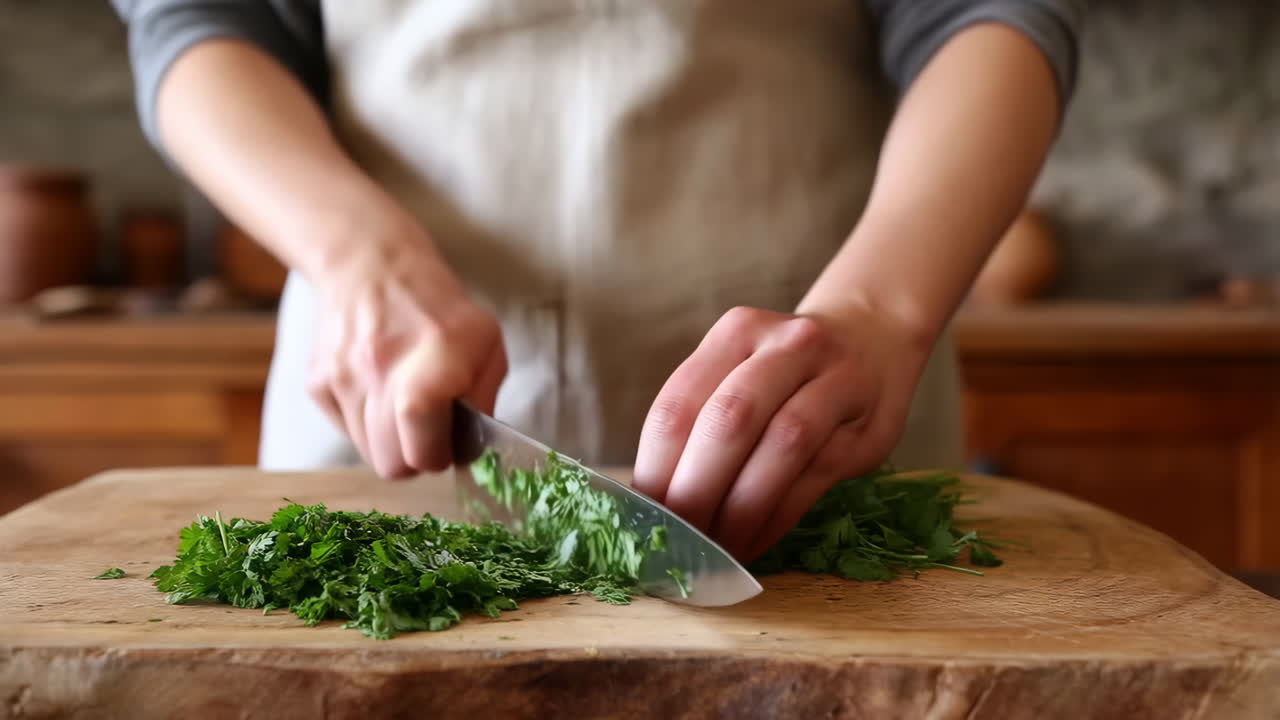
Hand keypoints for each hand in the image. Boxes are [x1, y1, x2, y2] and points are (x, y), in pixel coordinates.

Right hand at [306, 215, 505, 478]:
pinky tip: (379, 388)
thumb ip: (483, 399)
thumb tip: (469, 448)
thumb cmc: (439, 308)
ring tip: (403, 402)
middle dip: (413, 455)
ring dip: (390, 439)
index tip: (446, 442)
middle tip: (427, 430)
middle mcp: (381, 374)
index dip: (437, 456)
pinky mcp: (317, 382)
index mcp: (432, 365)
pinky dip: (365, 421)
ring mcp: (342, 379)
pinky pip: (346, 430)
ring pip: (367, 452)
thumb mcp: (486, 342)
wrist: (370, 264)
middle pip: (391, 465)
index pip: (421, 450)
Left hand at [632, 305, 930, 560]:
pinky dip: (776, 518)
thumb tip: (651, 499)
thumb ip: (701, 416)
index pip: (678, 405)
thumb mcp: (741, 367)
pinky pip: (813, 477)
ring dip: (740, 510)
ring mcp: (834, 380)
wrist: (874, 336)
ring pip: (781, 447)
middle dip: (695, 491)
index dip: (655, 468)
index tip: (641, 517)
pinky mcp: (864, 425)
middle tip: (675, 541)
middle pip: (729, 421)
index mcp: (736, 333)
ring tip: (715, 551)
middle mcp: (786, 346)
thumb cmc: (785, 370)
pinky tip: (752, 543)